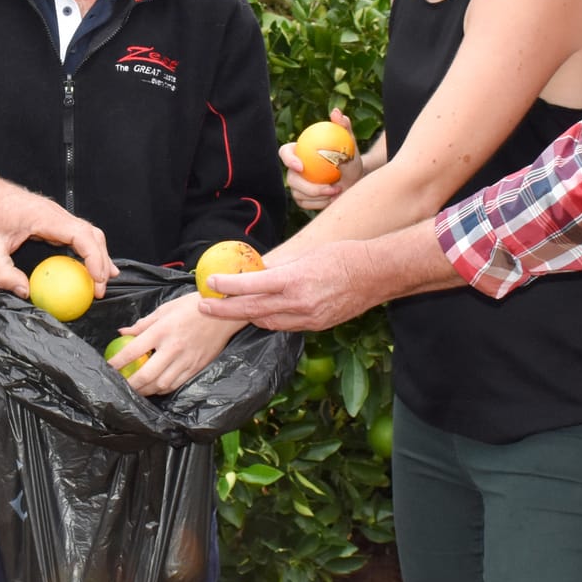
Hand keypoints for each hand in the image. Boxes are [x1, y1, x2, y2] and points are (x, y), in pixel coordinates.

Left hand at [0, 176, 113, 299]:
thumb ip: (3, 273)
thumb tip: (25, 292)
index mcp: (44, 216)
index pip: (81, 234)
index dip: (94, 257)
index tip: (97, 279)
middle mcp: (55, 213)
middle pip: (91, 235)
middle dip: (102, 261)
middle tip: (100, 289)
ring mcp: (55, 215)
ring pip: (87, 233)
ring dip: (97, 256)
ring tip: (102, 281)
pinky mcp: (51, 220)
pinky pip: (76, 235)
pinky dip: (86, 251)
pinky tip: (87, 267)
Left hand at [111, 289, 237, 395]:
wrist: (225, 312)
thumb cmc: (193, 306)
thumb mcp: (165, 309)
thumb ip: (143, 323)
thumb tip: (122, 332)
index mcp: (162, 330)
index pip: (133, 351)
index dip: (117, 362)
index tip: (107, 368)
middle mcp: (173, 348)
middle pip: (146, 374)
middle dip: (130, 384)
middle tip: (120, 386)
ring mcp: (186, 360)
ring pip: (161, 384)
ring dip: (145, 390)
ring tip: (136, 389)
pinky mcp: (196, 367)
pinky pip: (175, 384)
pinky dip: (162, 389)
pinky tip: (155, 387)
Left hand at [197, 241, 385, 333]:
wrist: (377, 275)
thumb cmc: (343, 256)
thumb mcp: (307, 256)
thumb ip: (280, 268)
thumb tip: (255, 271)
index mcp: (295, 280)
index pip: (252, 286)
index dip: (227, 286)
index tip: (210, 283)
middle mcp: (299, 303)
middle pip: (252, 310)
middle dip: (224, 309)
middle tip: (204, 305)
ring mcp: (309, 318)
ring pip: (266, 321)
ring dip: (244, 316)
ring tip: (225, 309)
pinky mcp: (317, 326)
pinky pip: (284, 326)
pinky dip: (267, 319)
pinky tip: (257, 313)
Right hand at [282, 109, 364, 211]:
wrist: (354, 177)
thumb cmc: (350, 156)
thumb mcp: (350, 142)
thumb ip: (343, 126)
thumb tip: (337, 112)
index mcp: (298, 151)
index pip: (285, 153)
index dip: (288, 160)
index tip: (301, 166)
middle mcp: (293, 169)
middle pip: (291, 179)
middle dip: (310, 187)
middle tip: (331, 187)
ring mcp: (295, 185)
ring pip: (299, 194)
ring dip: (320, 196)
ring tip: (338, 192)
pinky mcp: (301, 199)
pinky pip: (305, 204)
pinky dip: (320, 204)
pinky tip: (334, 199)